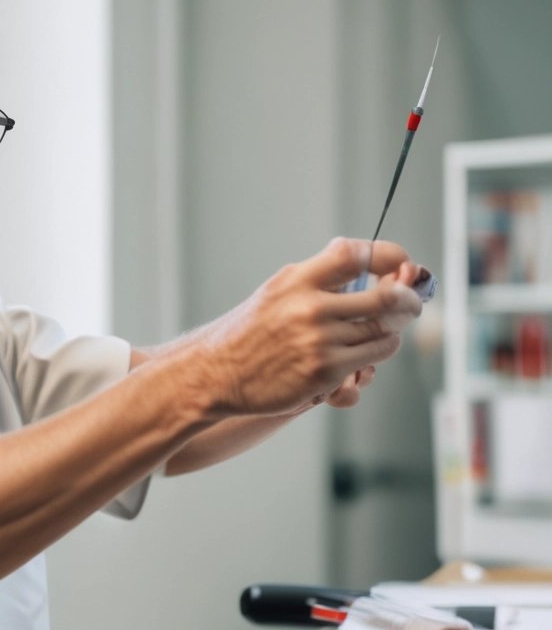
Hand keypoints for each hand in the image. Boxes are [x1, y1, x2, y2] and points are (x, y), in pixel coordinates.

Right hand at [190, 237, 423, 416]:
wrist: (217, 374)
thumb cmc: (251, 331)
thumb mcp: (277, 290)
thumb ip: (319, 274)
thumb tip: (363, 255)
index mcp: (299, 280)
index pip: (358, 255)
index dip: (390, 256)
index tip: (401, 264)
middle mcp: (311, 309)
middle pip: (386, 297)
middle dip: (409, 298)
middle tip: (412, 301)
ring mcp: (319, 343)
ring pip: (385, 333)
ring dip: (391, 331)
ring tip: (382, 330)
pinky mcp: (324, 374)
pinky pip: (371, 360)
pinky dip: (375, 355)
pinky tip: (365, 354)